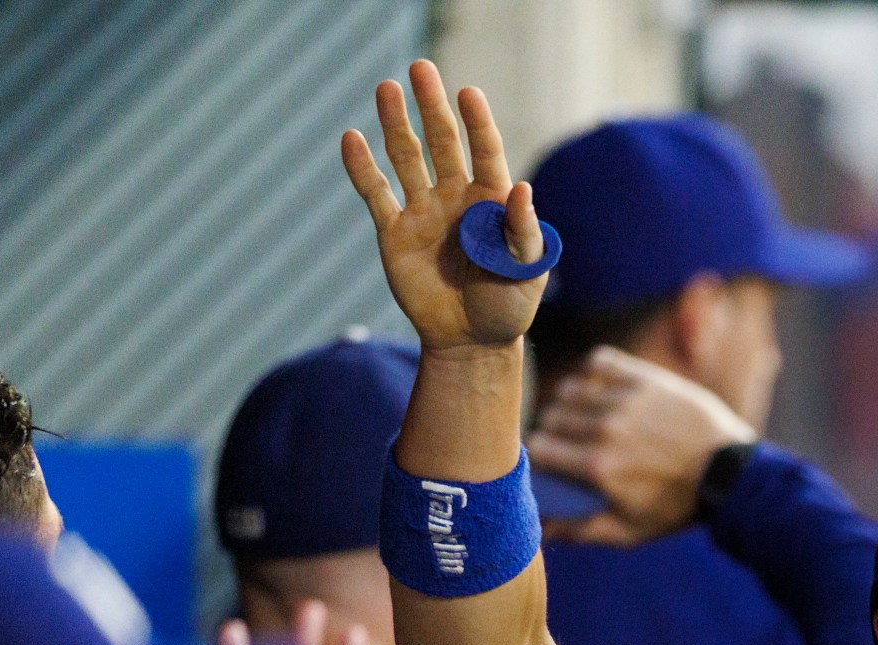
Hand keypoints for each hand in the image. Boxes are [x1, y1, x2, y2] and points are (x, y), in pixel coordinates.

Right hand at [342, 61, 543, 352]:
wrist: (471, 342)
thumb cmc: (509, 306)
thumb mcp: (527, 272)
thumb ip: (524, 232)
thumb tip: (523, 188)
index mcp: (492, 201)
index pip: (485, 151)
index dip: (477, 122)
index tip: (468, 93)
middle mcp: (456, 198)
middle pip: (442, 142)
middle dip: (432, 107)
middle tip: (420, 68)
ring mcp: (423, 212)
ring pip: (406, 158)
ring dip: (396, 123)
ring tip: (386, 87)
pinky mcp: (395, 233)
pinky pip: (376, 194)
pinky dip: (362, 168)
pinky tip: (351, 138)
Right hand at [527, 347, 758, 544]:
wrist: (727, 472)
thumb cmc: (676, 506)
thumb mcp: (628, 531)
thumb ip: (579, 530)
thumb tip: (537, 530)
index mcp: (595, 467)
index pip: (538, 448)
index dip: (542, 455)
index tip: (554, 461)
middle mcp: (604, 429)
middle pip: (551, 417)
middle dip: (555, 430)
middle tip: (573, 441)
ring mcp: (624, 400)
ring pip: (570, 389)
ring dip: (572, 402)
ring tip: (588, 415)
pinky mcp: (644, 379)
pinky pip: (599, 362)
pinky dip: (595, 372)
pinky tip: (604, 387)